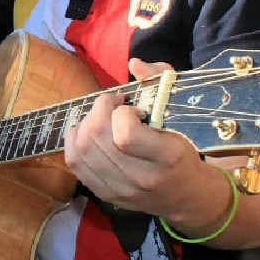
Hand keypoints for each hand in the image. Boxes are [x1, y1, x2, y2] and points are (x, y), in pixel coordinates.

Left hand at [64, 58, 206, 217]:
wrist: (185, 195)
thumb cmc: (183, 150)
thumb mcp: (181, 114)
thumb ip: (161, 81)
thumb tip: (134, 64)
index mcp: (167, 157)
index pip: (126, 134)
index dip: (121, 113)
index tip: (131, 108)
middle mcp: (143, 177)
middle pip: (98, 140)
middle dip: (98, 111)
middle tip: (111, 106)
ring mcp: (122, 190)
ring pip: (82, 150)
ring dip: (85, 124)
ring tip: (100, 118)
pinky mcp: (106, 194)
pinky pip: (75, 164)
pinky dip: (74, 142)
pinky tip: (86, 132)